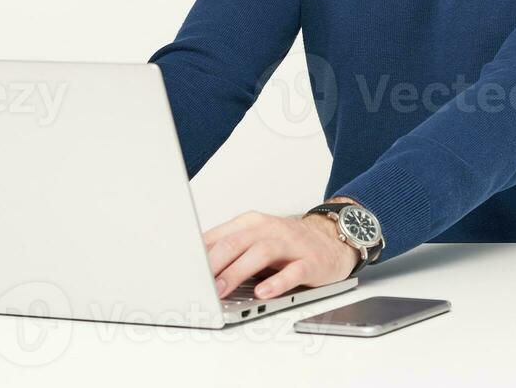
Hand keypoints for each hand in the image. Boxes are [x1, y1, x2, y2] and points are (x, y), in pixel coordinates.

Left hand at [203, 208, 359, 299]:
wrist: (332, 239)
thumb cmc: (288, 243)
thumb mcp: (255, 238)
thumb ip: (228, 247)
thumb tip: (193, 263)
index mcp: (252, 223)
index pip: (220, 235)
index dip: (200, 253)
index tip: (183, 270)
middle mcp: (270, 229)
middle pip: (237, 242)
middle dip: (215, 264)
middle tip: (198, 284)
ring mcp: (292, 244)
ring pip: (261, 253)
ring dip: (237, 272)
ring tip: (221, 290)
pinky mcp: (311, 261)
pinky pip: (293, 271)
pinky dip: (277, 282)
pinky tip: (264, 292)